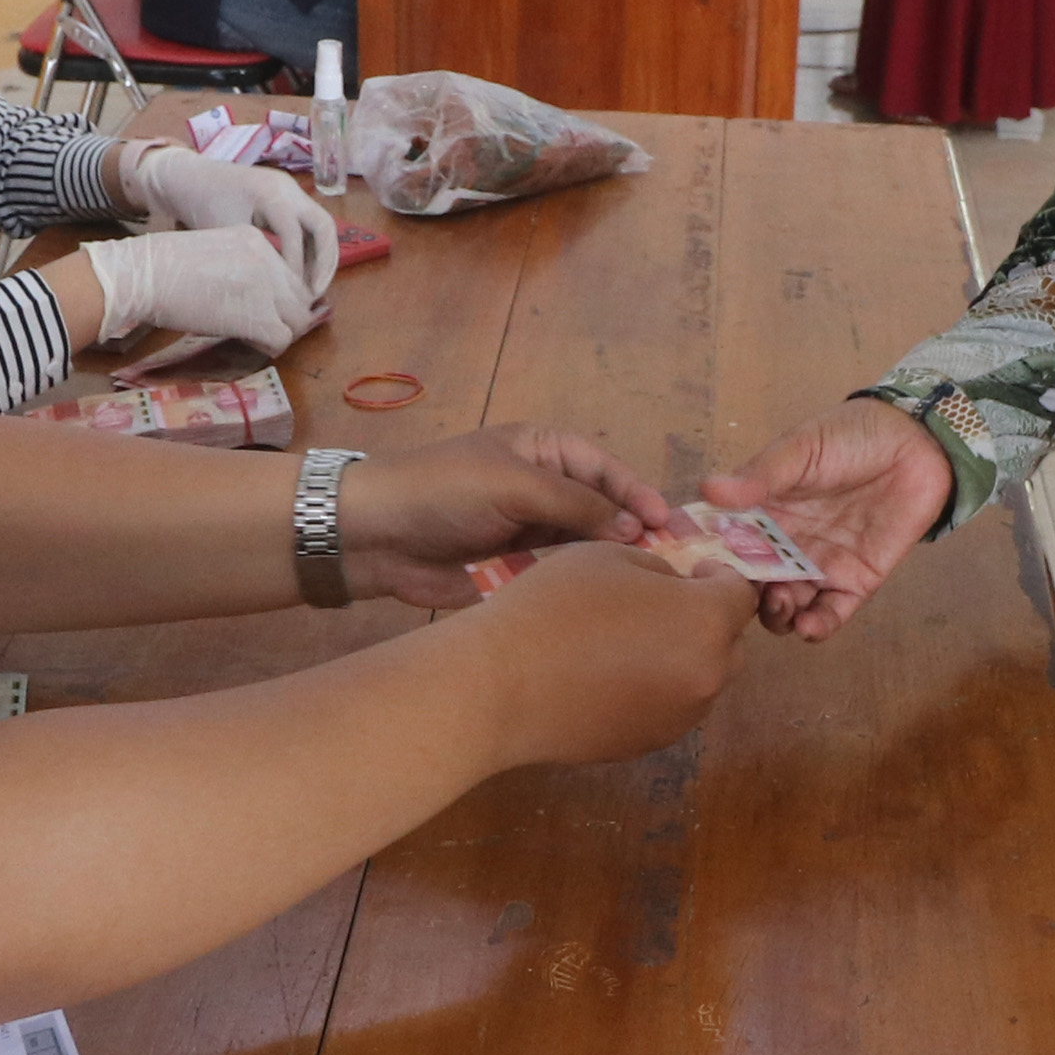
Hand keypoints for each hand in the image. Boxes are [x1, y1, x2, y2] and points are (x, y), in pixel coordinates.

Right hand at [80, 227, 318, 352]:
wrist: (145, 275)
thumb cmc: (163, 267)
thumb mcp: (212, 252)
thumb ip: (239, 267)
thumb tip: (249, 296)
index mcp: (257, 240)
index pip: (290, 273)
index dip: (280, 296)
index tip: (263, 308)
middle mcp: (269, 260)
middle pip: (300, 296)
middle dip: (288, 315)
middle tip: (266, 328)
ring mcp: (266, 288)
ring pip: (298, 319)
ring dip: (281, 332)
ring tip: (256, 337)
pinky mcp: (258, 316)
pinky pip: (283, 339)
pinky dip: (270, 346)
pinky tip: (249, 342)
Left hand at [122, 140, 334, 295]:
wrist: (189, 178)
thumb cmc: (202, 205)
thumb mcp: (226, 233)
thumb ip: (254, 258)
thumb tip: (278, 291)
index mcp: (270, 193)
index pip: (295, 234)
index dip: (297, 267)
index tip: (292, 296)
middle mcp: (288, 188)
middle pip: (324, 226)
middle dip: (325, 262)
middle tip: (316, 294)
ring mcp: (290, 191)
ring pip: (321, 226)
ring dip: (321, 258)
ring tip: (312, 290)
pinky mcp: (287, 198)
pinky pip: (308, 225)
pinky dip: (309, 250)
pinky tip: (301, 275)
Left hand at [337, 423, 672, 607]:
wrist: (376, 536)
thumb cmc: (443, 490)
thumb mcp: (514, 484)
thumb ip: (577, 504)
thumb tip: (635, 528)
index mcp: (543, 450)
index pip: (606, 469)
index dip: (639, 495)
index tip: (669, 526)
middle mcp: (543, 488)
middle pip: (603, 510)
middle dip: (636, 534)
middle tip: (678, 564)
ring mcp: (530, 531)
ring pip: (586, 547)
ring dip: (614, 564)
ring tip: (655, 589)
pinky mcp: (516, 570)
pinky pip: (560, 577)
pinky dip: (583, 587)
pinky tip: (613, 605)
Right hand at [464, 539, 756, 767]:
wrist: (501, 685)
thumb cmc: (554, 607)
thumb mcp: (610, 556)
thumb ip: (659, 569)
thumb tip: (673, 588)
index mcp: (706, 622)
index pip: (742, 596)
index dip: (721, 578)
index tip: (693, 572)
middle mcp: (707, 676)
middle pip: (729, 644)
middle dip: (706, 622)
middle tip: (661, 607)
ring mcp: (679, 718)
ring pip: (699, 680)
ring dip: (682, 658)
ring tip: (630, 644)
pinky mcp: (647, 744)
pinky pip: (667, 709)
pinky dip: (654, 691)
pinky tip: (608, 678)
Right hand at [697, 399, 953, 640]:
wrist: (917, 443)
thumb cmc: (852, 437)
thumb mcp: (801, 449)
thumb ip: (760, 475)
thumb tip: (707, 489)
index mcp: (762, 511)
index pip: (725, 543)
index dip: (708, 561)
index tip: (693, 573)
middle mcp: (784, 544)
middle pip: (751, 584)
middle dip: (743, 598)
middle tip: (744, 594)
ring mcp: (819, 566)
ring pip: (785, 606)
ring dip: (776, 615)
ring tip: (780, 605)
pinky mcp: (855, 582)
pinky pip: (831, 614)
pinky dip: (816, 627)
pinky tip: (808, 625)